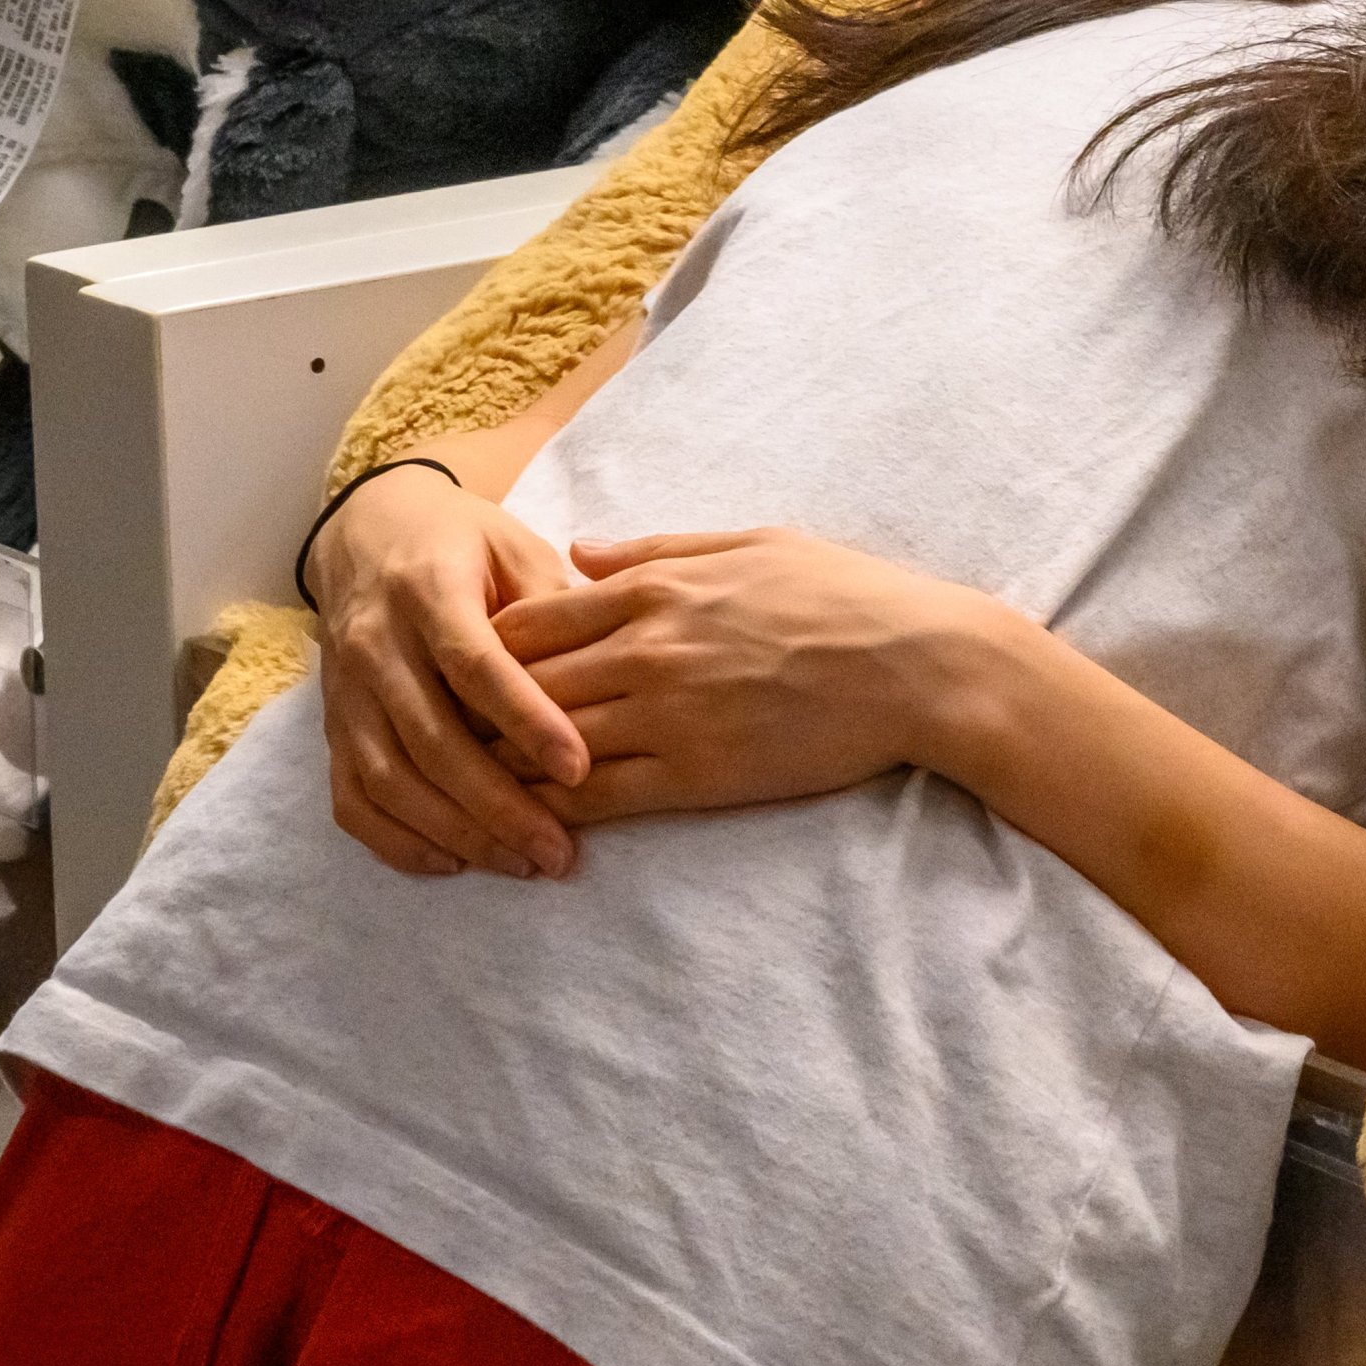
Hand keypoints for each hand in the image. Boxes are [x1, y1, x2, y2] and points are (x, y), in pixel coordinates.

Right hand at [310, 465, 590, 880]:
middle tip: (559, 852)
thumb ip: (554, 606)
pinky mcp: (332, 726)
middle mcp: (376, 644)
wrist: (368, 530)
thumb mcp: (515, 545)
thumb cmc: (463, 542)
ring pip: (392, 780)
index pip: (476, 667)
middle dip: (499, 806)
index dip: (526, 722)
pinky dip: (396, 840)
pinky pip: (352, 798)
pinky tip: (452, 862)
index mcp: (428, 590)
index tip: (578, 770)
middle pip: (433, 740)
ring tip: (522, 863)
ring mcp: (346, 692)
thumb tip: (600, 675)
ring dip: (457, 833)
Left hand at [491, 531, 1012, 829]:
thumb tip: (580, 552)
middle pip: (519, 683)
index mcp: (656, 586)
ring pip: (544, 744)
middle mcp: (647, 647)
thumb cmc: (847, 595)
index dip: (486, 649)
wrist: (920, 667)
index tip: (470, 672)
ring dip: (501, 767)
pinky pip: (596, 797)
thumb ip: (656, 547)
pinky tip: (531, 823)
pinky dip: (552, 811)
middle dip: (475, 712)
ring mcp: (666, 714)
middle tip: (444, 739)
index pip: (529, 620)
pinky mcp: (694, 774)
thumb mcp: (751, 543)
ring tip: (471, 787)